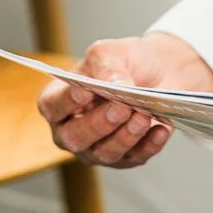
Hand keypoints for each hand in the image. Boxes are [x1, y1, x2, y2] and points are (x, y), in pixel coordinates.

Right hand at [37, 32, 212, 168]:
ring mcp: (97, 148)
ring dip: (126, 135)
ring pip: (106, 153)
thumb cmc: (126, 62)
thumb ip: (107, 68)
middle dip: (99, 124)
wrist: (160, 71)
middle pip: (75, 138)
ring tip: (142, 115)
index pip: (52, 107)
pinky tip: (160, 128)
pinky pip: (135, 157)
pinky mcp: (126, 158)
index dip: (65, 102)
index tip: (85, 91)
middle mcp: (73, 130)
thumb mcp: (110, 53)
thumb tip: (115, 87)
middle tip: (120, 107)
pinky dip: (149, 144)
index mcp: (60, 101)